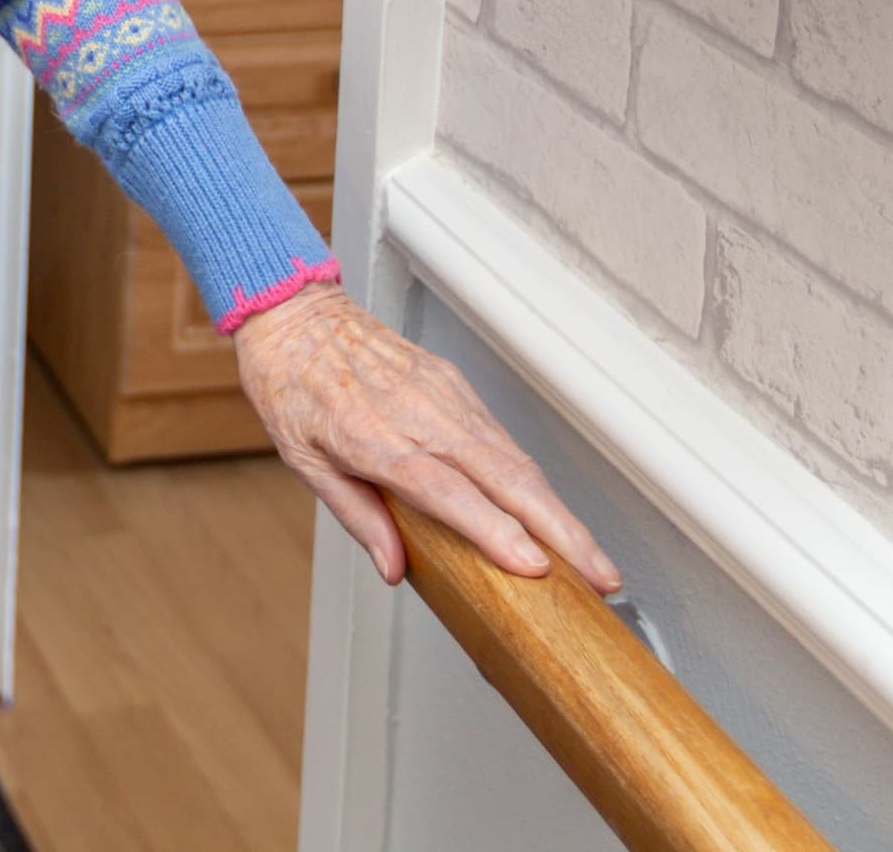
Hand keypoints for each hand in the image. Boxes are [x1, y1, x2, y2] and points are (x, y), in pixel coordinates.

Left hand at [235, 282, 619, 594]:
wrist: (298, 314)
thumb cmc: (292, 385)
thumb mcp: (302, 458)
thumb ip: (355, 514)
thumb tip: (395, 568)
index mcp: (374, 437)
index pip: (446, 492)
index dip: (494, 531)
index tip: (535, 565)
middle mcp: (419, 415)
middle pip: (504, 478)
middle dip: (560, 531)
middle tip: (600, 577)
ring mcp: (444, 395)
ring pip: (515, 459)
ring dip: (559, 511)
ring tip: (592, 558)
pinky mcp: (455, 383)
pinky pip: (502, 437)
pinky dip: (534, 479)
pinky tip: (554, 512)